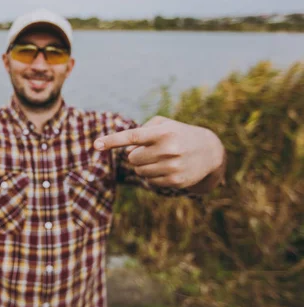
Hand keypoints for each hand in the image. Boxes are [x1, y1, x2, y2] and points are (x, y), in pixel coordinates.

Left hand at [93, 116, 224, 188]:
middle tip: (150, 150)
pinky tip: (166, 169)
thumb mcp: (164, 124)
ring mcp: (172, 167)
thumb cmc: (179, 134)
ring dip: (143, 165)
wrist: (210, 152)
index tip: (96, 145)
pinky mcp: (176, 181)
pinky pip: (149, 181)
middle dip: (135, 155)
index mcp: (163, 132)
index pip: (132, 136)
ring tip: (160, 158)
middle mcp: (168, 149)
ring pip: (139, 171)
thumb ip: (141, 131)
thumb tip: (127, 151)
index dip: (112, 140)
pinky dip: (152, 175)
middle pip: (132, 158)